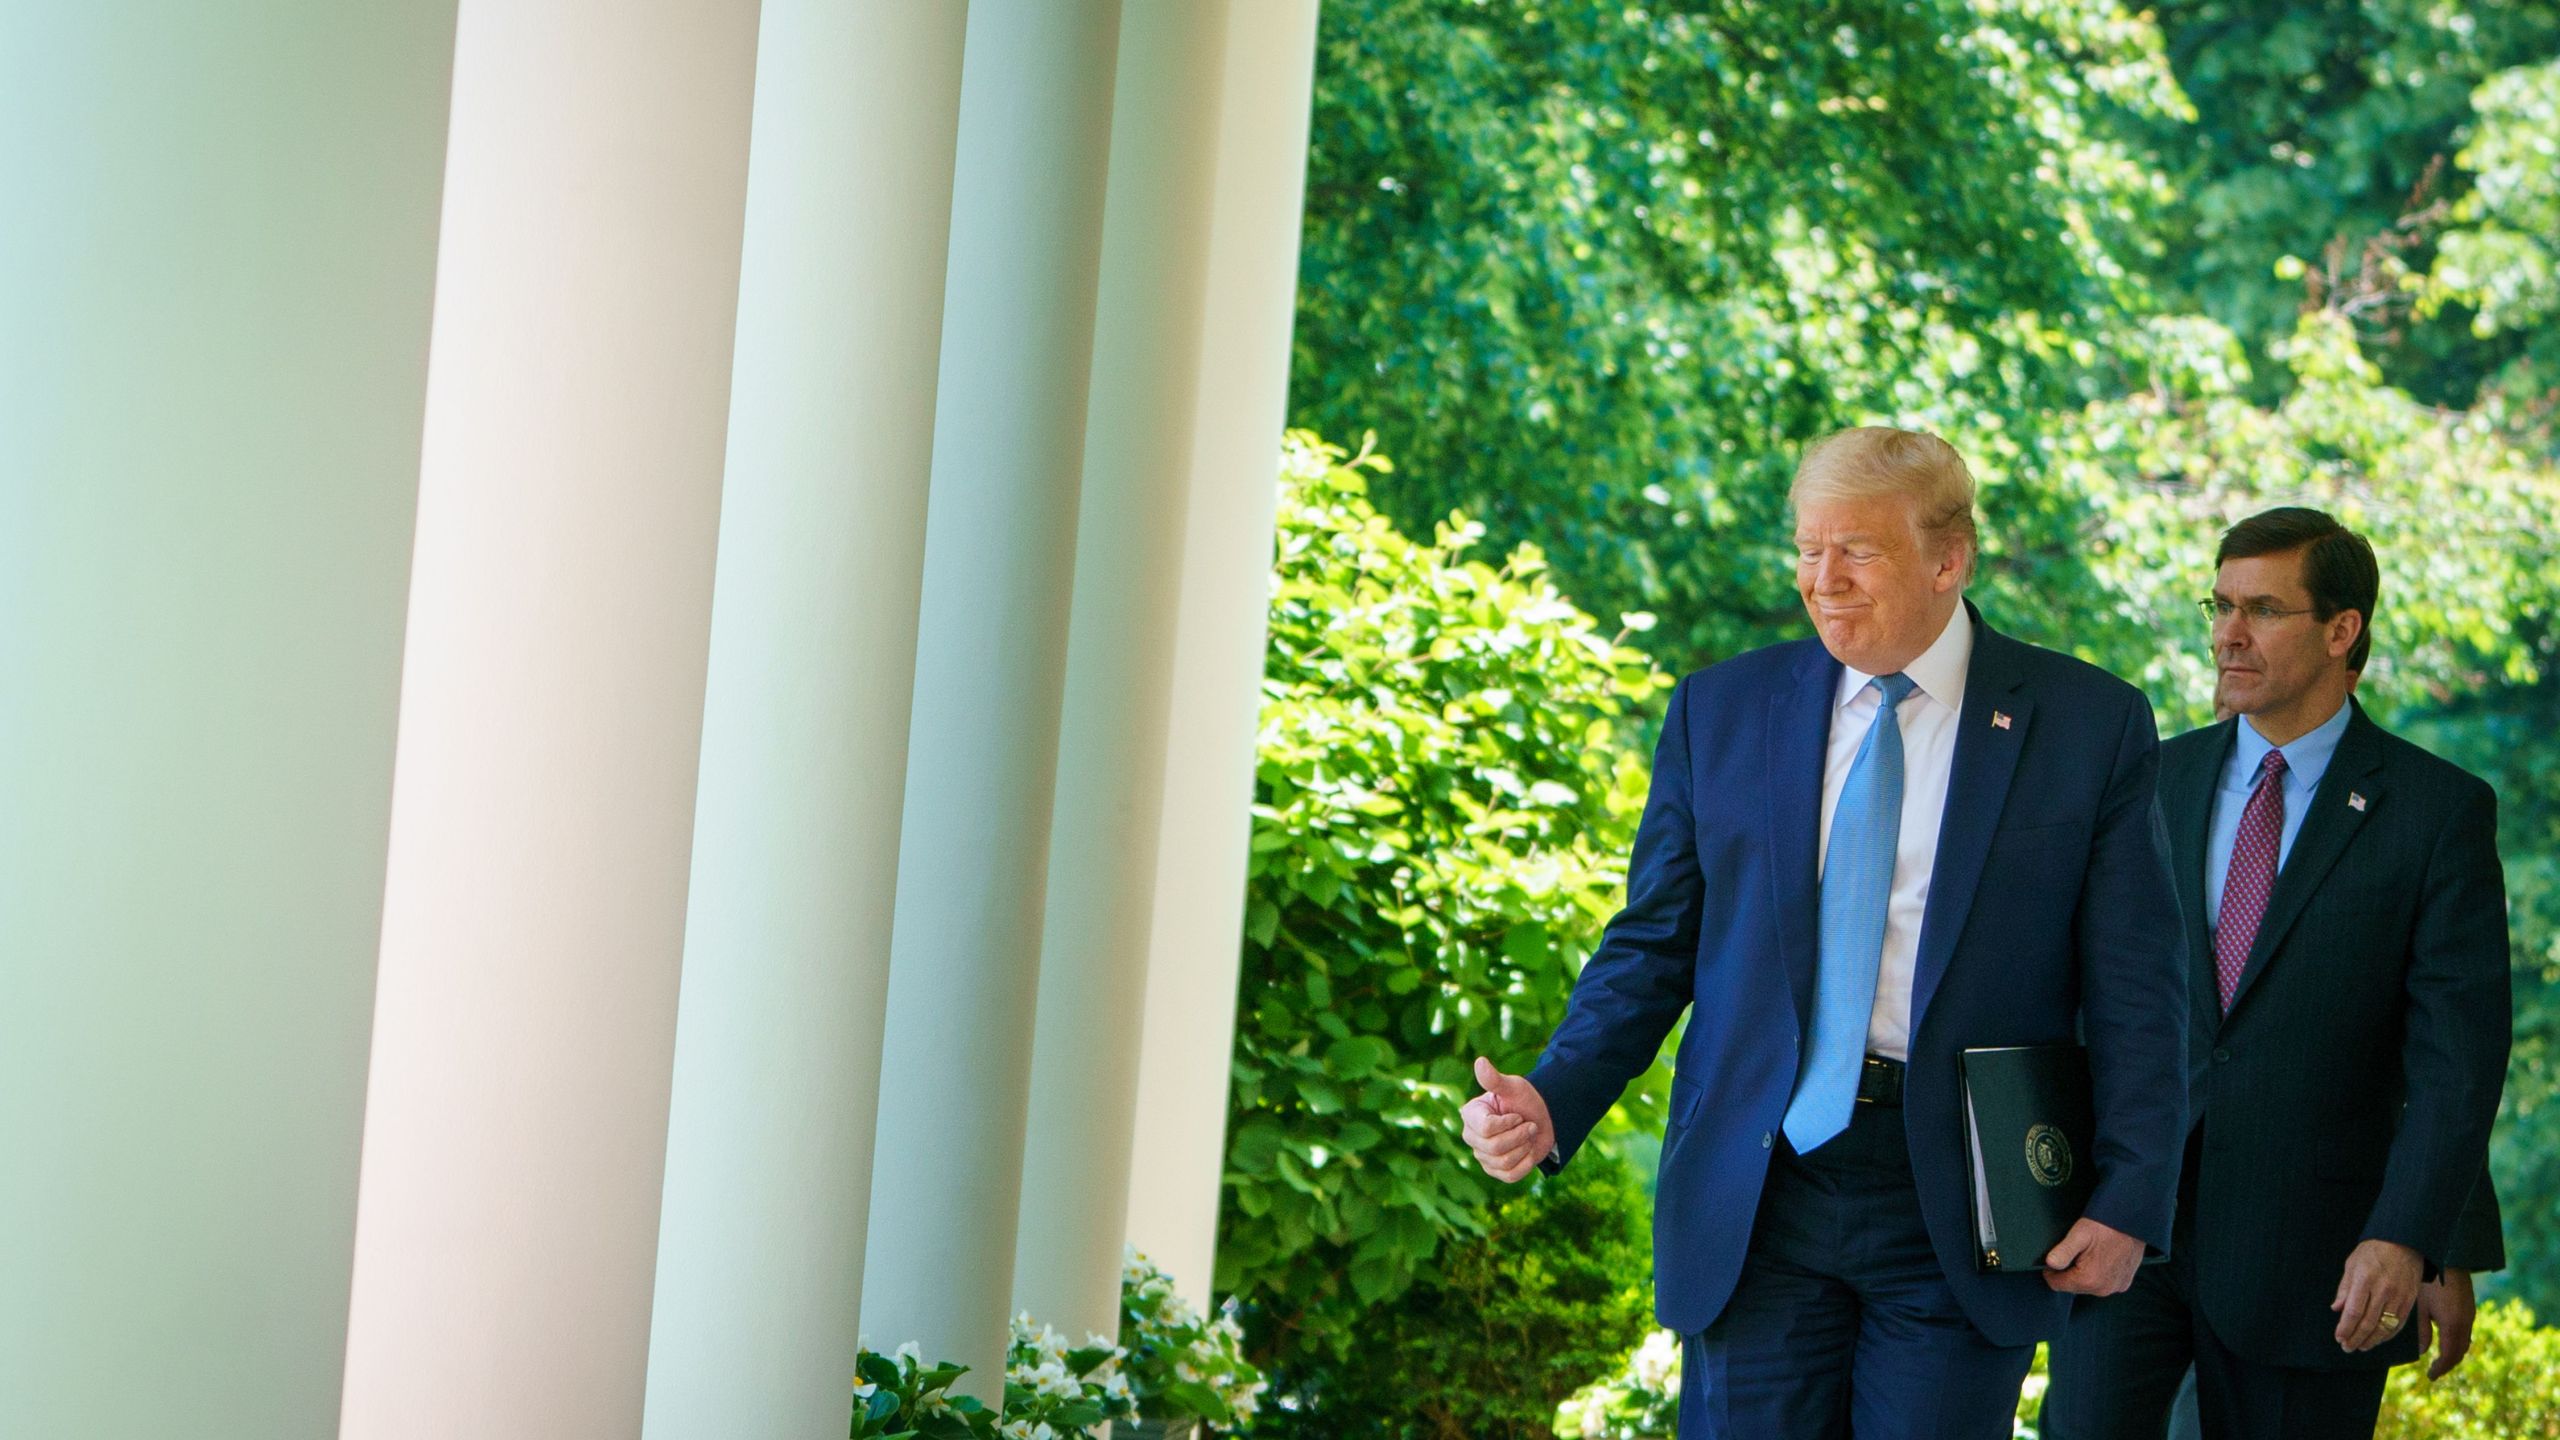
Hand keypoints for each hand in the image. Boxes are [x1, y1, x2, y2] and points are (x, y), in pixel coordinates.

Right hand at [1460, 1056, 1554, 1182]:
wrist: (1542, 1118)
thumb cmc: (1525, 1100)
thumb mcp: (1513, 1087)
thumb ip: (1495, 1079)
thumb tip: (1480, 1061)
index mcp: (1471, 1115)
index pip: (1487, 1128)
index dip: (1510, 1123)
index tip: (1518, 1114)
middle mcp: (1472, 1136)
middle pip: (1495, 1147)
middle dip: (1520, 1135)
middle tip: (1529, 1125)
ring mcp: (1482, 1156)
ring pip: (1504, 1161)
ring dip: (1524, 1148)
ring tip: (1527, 1136)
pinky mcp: (1495, 1171)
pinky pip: (1511, 1175)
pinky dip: (1526, 1163)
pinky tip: (1528, 1151)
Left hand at [2042, 1216, 2144, 1294]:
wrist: (2133, 1222)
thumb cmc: (2105, 1226)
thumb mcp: (2079, 1234)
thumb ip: (2063, 1251)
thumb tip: (2049, 1263)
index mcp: (2088, 1279)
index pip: (2057, 1284)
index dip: (2051, 1271)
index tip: (2056, 1257)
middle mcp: (2103, 1289)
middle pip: (2073, 1286)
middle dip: (2069, 1272)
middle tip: (2076, 1251)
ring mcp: (2115, 1287)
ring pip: (2088, 1286)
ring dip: (2084, 1274)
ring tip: (2089, 1253)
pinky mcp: (2124, 1283)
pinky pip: (2103, 1283)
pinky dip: (2099, 1274)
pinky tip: (2101, 1258)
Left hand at [2331, 1239, 2423, 1351]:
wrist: (2405, 1242)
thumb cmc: (2373, 1251)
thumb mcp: (2352, 1264)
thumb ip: (2345, 1288)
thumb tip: (2337, 1309)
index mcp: (2365, 1280)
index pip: (2354, 1311)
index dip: (2346, 1328)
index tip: (2339, 1338)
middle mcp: (2383, 1290)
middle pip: (2368, 1322)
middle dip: (2356, 1338)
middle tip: (2347, 1347)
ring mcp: (2399, 1297)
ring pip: (2384, 1327)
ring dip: (2371, 1340)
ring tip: (2361, 1347)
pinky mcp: (2410, 1301)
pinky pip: (2399, 1324)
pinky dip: (2388, 1335)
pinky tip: (2378, 1339)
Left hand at [2416, 1268, 2476, 1379]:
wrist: (2447, 1257)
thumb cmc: (2427, 1280)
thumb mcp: (2419, 1306)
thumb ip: (2422, 1331)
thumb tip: (2423, 1352)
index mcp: (2452, 1325)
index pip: (2450, 1356)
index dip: (2441, 1368)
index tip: (2430, 1376)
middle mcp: (2465, 1322)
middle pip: (2459, 1352)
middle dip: (2448, 1364)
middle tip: (2434, 1371)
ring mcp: (2470, 1314)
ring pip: (2465, 1342)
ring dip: (2454, 1353)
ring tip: (2439, 1359)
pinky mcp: (2470, 1307)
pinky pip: (2466, 1331)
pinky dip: (2457, 1341)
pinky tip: (2446, 1339)